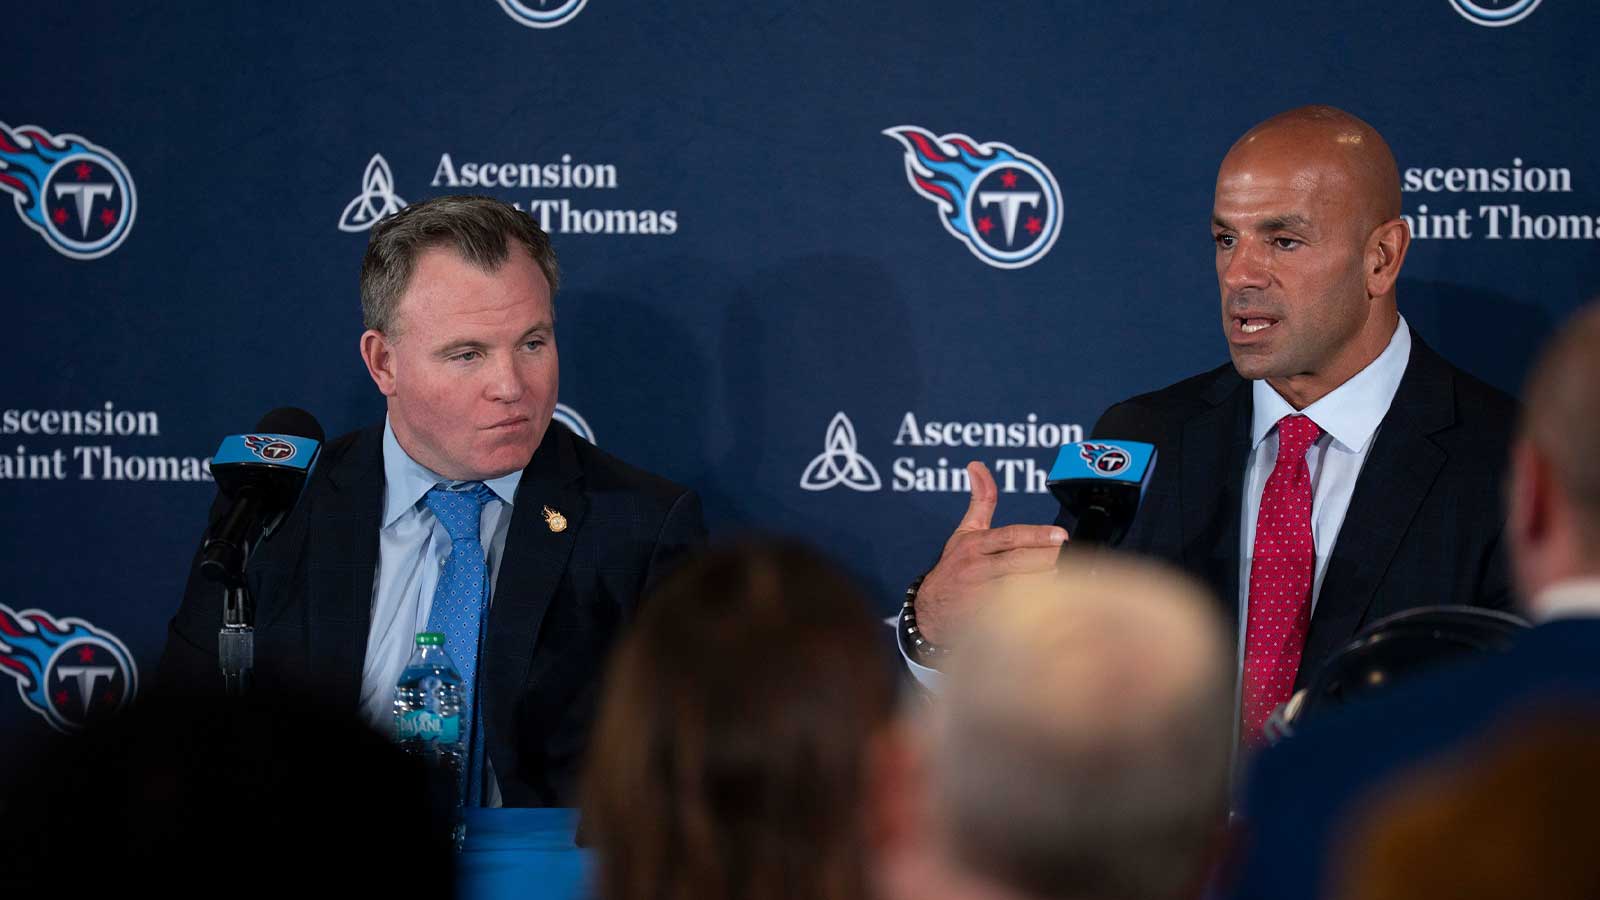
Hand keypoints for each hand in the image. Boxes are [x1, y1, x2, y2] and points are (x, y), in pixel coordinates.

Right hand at [913, 462, 1066, 644]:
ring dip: (1045, 585)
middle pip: (1019, 562)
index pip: (1010, 536)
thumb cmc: (954, 567)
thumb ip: (980, 500)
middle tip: (1067, 558)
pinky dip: (1035, 608)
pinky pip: (1016, 612)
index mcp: (974, 544)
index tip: (1060, 536)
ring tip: (1063, 582)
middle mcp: (976, 568)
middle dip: (1047, 560)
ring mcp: (980, 594)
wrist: (929, 610)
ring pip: (1021, 587)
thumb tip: (977, 465)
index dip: (1037, 536)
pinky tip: (1051, 607)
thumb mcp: (964, 532)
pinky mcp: (985, 618)